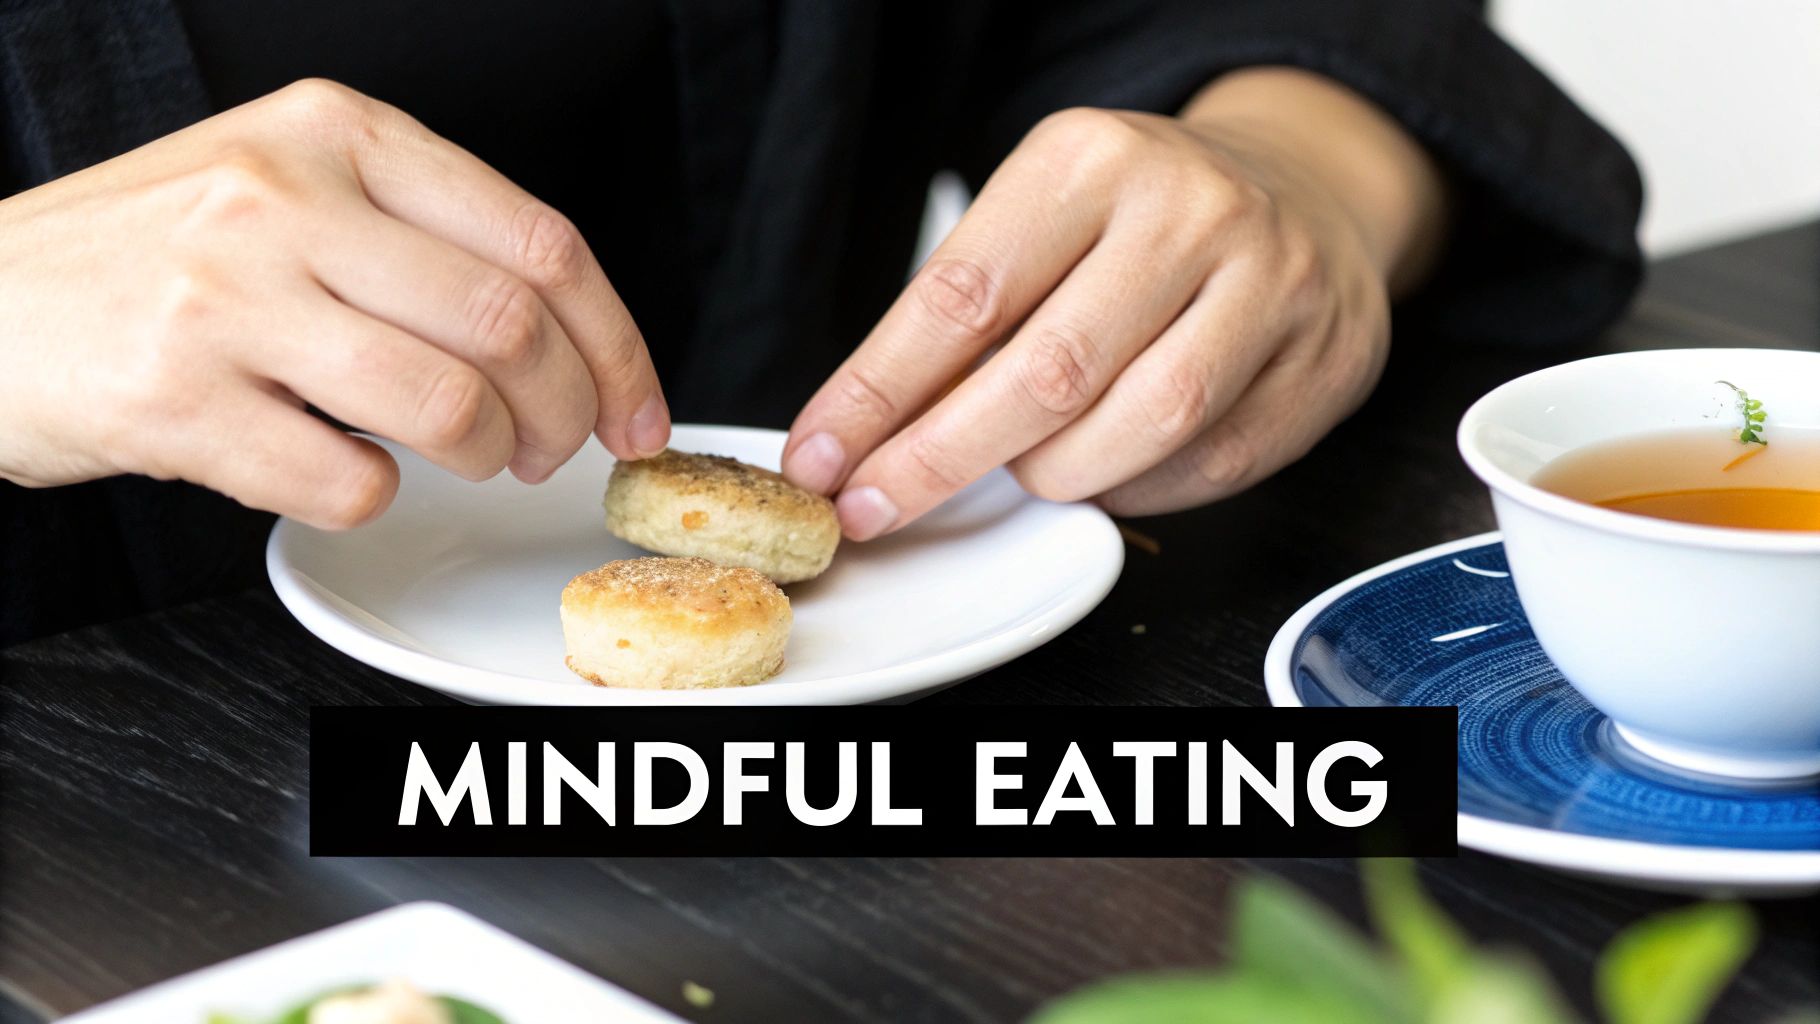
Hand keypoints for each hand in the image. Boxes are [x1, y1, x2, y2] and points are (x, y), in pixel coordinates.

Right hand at [0, 79, 667, 527]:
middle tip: (552, 450)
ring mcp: (226, 297)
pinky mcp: (177, 399)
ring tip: (470, 462)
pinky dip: (374, 498)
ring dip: (486, 459)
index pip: (542, 242)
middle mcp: (283, 199)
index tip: (636, 410)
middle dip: (563, 413)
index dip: (617, 345)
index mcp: (336, 133)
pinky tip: (344, 472)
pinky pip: (349, 481)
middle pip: (510, 326)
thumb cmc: (149, 256)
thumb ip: (417, 232)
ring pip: (447, 405)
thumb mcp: (284, 186)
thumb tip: (566, 333)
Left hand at [783, 68, 1445, 537]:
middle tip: (877, 506)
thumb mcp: (1042, 218)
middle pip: (1045, 375)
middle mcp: (1190, 211)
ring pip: (1136, 429)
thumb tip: (863, 435)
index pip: (962, 296)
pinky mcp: (1322, 363)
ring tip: (1021, 467)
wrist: (1307, 191)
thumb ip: (966, 314)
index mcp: (1091, 161)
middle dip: (940, 460)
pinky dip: (1137, 490)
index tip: (824, 457)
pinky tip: (1106, 470)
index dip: (879, 395)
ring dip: (1053, 476)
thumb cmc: (1143, 218)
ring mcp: (1271, 286)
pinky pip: (1207, 465)